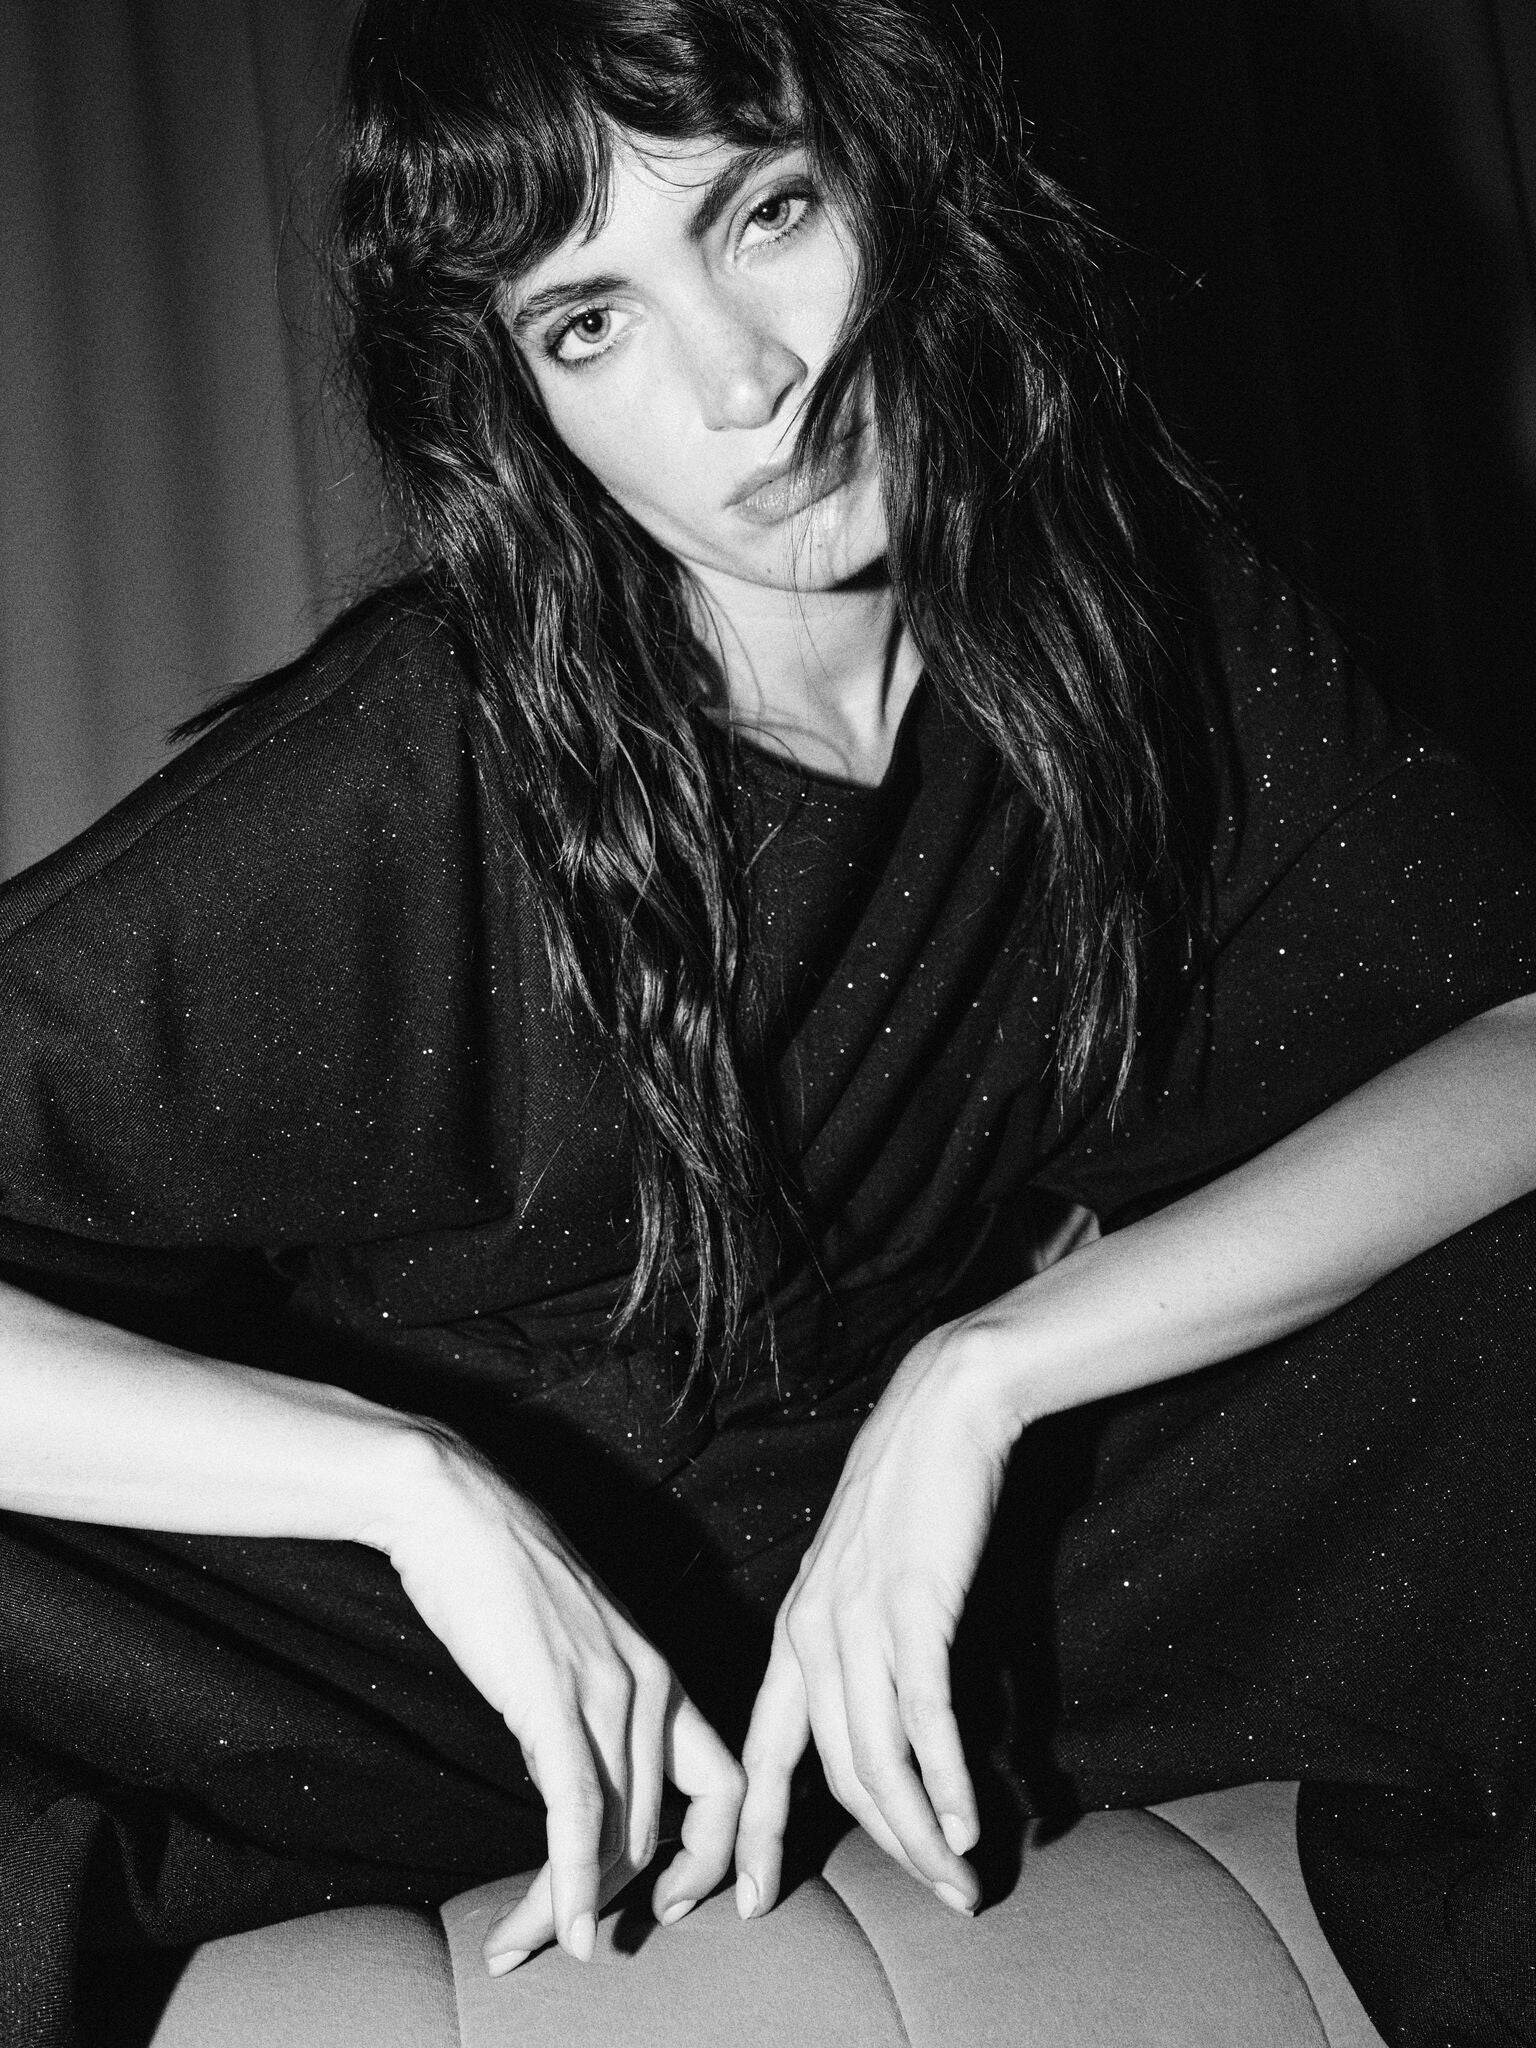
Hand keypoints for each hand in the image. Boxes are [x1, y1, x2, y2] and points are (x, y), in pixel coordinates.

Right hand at [365, 1431, 744, 1970]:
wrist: (454, 1506)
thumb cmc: (499, 1571)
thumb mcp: (567, 1647)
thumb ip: (584, 1712)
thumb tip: (572, 1786)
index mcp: (661, 1674)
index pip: (723, 1786)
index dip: (713, 1859)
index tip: (678, 1906)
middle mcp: (650, 1686)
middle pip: (653, 1830)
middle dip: (606, 1900)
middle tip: (553, 1942)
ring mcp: (606, 1690)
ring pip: (615, 1832)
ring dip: (569, 1903)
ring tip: (519, 1945)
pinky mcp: (554, 1696)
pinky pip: (575, 1808)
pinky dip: (568, 1878)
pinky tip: (552, 1923)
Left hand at [734, 1321, 1016, 1918]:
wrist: (939, 1414)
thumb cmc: (909, 1497)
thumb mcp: (864, 1581)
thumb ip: (861, 1650)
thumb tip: (889, 1728)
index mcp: (793, 1635)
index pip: (760, 1757)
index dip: (749, 1837)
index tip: (738, 1906)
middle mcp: (812, 1637)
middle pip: (829, 1776)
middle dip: (881, 1850)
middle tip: (937, 1904)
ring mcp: (859, 1622)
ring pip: (876, 1761)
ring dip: (922, 1834)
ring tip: (961, 1885)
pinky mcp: (913, 1607)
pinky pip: (923, 1718)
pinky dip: (947, 1781)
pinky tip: (969, 1826)